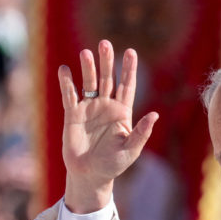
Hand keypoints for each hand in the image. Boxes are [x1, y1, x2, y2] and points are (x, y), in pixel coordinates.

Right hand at [60, 40, 157, 212]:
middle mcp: (106, 106)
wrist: (89, 175)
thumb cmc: (113, 165)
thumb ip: (141, 132)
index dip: (129, 69)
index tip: (131, 52)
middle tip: (105, 44)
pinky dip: (67, 83)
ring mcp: (89, 109)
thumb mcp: (130, 150)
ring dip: (88, 68)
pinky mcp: (73, 115)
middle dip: (107, 62)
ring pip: (89, 84)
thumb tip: (155, 114)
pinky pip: (70, 96)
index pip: (127, 86)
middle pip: (107, 79)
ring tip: (86, 53)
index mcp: (122, 112)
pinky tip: (65, 70)